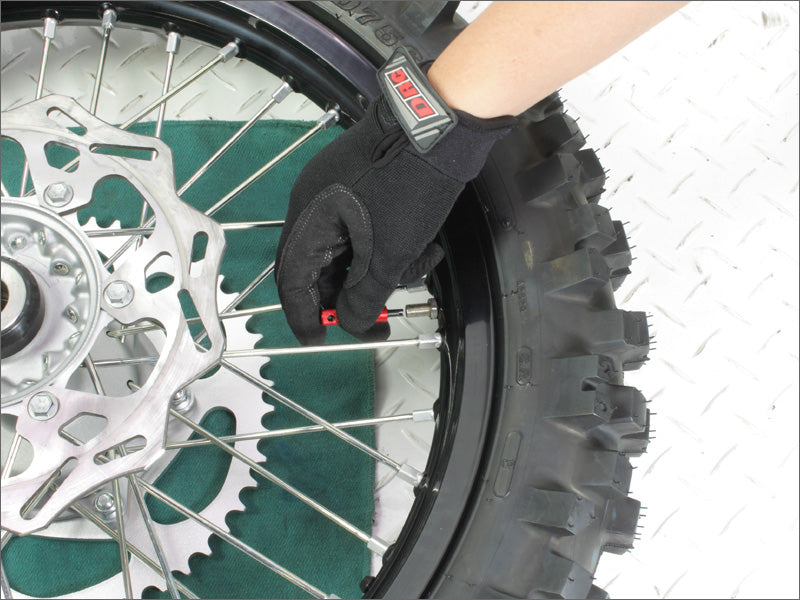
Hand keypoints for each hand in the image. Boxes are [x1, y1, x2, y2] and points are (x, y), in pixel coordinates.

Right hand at [276, 91, 513, 345]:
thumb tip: (349, 321)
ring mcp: (337, 192)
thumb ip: (364, 296)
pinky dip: (386, 248)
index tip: (318, 339)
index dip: (304, 315)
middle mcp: (314, 204)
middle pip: (321, 268)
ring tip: (415, 268)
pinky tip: (421, 249)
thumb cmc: (410, 183)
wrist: (442, 125)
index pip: (292, 280)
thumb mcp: (388, 252)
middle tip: (375, 319)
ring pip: (348, 250)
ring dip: (378, 270)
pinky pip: (364, 229)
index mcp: (310, 220)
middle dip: (351, 296)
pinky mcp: (361, 186)